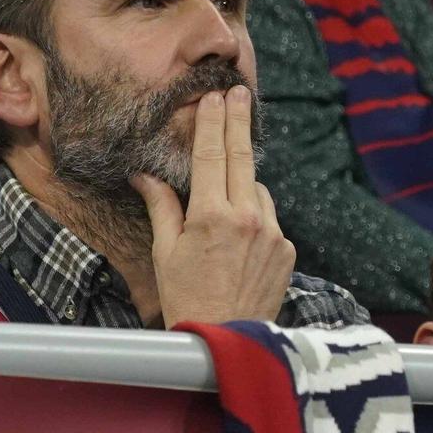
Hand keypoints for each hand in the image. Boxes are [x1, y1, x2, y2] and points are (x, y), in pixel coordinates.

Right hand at [133, 86, 294, 328]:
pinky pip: (271, 219)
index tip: (215, 97)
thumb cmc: (187, 297)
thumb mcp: (166, 252)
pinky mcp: (287, 250)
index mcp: (212, 216)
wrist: (226, 340)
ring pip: (258, 190)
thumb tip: (145, 173)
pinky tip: (240, 236)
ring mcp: (273, 234)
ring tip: (223, 198)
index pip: (211, 156)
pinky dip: (256, 216)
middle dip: (238, 122)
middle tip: (239, 93)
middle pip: (242, 158)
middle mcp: (248, 219)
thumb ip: (162, 207)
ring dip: (243, 182)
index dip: (212, 123)